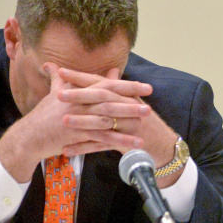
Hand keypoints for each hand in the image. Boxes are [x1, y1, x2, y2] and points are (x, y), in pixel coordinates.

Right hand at [0, 64, 151, 181]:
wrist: (28, 137)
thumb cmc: (42, 117)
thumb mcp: (52, 94)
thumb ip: (59, 80)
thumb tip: (54, 65)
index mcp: (77, 92)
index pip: (106, 85)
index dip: (126, 85)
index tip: (145, 86)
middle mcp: (79, 102)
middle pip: (109, 97)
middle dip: (131, 98)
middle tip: (150, 99)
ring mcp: (78, 117)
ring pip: (107, 116)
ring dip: (128, 118)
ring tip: (147, 119)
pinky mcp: (76, 134)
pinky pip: (102, 137)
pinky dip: (120, 141)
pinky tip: (135, 144)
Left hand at [56, 68, 181, 185]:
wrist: (164, 146)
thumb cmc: (146, 123)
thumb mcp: (134, 103)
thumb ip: (119, 89)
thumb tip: (109, 73)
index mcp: (126, 95)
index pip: (102, 82)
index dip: (82, 77)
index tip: (62, 71)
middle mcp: (128, 107)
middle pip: (101, 98)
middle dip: (79, 95)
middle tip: (58, 95)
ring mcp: (128, 125)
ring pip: (101, 121)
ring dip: (81, 121)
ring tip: (62, 121)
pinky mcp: (126, 142)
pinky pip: (101, 145)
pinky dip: (84, 148)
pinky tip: (68, 150)